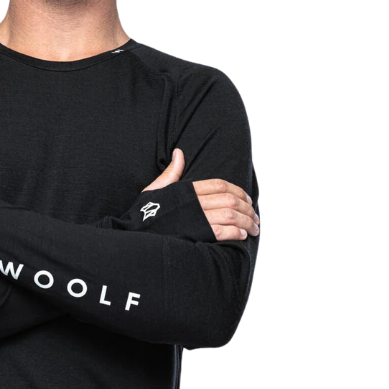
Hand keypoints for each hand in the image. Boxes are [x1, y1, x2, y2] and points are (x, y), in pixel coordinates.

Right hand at [142, 148, 259, 240]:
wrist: (132, 235)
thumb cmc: (142, 215)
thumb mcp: (154, 190)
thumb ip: (171, 173)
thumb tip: (179, 153)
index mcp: (186, 189)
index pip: (220, 185)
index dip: (238, 191)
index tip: (247, 199)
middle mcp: (193, 202)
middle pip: (230, 200)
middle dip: (248, 209)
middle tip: (256, 217)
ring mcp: (195, 218)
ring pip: (231, 215)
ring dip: (247, 222)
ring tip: (254, 229)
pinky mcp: (196, 234)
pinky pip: (222, 231)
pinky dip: (235, 233)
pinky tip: (242, 235)